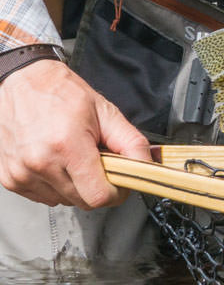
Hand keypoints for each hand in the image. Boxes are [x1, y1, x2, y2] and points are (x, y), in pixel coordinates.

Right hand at [0, 60, 150, 207]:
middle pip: (83, 201)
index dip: (116, 192)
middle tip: (96, 160)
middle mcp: (40, 162)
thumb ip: (131, 142)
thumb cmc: (63, 94)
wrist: (23, 82)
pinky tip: (55, 161)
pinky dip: (55, 185)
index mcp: (67, 145)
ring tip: (73, 156)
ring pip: (63, 201)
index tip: (120, 181)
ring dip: (75, 185)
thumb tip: (148, 166)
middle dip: (97, 186)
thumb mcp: (106, 112)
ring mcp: (21, 173)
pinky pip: (43, 197)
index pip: (98, 196)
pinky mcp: (9, 178)